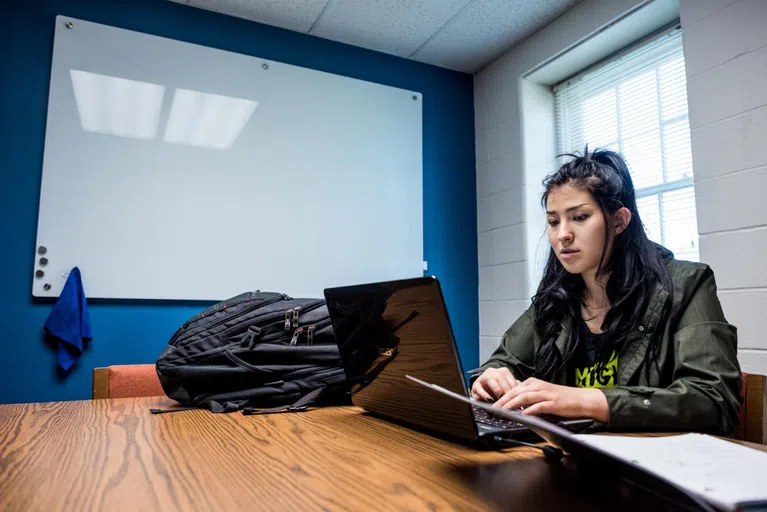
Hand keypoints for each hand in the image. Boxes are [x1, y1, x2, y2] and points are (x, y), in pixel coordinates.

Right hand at [471, 367, 518, 401]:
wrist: (482, 389)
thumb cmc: (497, 390)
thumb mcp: (507, 388)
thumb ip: (515, 389)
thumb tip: (524, 396)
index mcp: (503, 371)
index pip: (511, 379)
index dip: (516, 390)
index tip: (519, 400)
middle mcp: (493, 372)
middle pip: (501, 378)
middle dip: (506, 390)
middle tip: (510, 400)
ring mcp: (483, 377)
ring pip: (491, 380)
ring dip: (497, 390)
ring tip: (500, 399)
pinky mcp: (475, 385)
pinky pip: (479, 388)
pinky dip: (485, 395)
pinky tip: (490, 400)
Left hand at [493, 377, 609, 421]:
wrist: (581, 399)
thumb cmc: (561, 398)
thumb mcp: (542, 393)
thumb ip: (528, 395)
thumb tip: (513, 401)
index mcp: (533, 383)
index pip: (513, 389)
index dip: (501, 396)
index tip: (492, 405)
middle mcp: (538, 386)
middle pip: (516, 392)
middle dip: (503, 401)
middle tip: (493, 409)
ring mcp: (546, 394)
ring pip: (524, 397)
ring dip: (512, 404)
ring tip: (503, 411)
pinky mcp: (553, 403)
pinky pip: (539, 406)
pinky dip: (530, 410)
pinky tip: (523, 415)